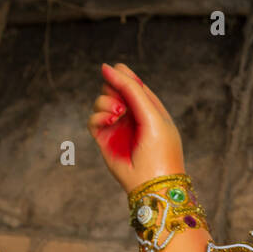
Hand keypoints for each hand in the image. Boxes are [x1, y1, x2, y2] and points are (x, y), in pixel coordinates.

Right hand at [88, 62, 185, 192]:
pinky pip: (93, 119)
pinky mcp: (105, 139)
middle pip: (113, 87)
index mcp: (149, 107)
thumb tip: (107, 66)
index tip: (115, 72)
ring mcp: (117, 127)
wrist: (153, 184)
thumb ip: (131, 89)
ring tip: (117, 114)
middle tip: (120, 101)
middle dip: (113, 88)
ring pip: (101, 101)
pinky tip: (109, 121)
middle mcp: (132, 116)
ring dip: (105, 102)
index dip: (123, 75)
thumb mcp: (151, 114)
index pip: (132, 82)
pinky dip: (98, 116)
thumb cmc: (160, 150)